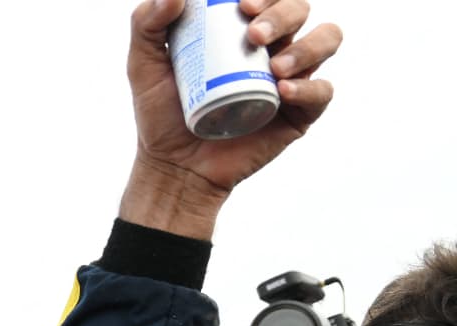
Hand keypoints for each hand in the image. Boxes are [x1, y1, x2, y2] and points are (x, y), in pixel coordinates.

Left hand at [120, 0, 341, 238]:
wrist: (173, 165)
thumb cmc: (161, 113)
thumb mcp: (144, 66)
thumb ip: (146, 24)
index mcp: (244, 28)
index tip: (242, 4)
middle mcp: (273, 46)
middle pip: (299, 9)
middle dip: (283, 14)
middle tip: (254, 35)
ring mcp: (291, 77)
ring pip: (326, 39)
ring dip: (306, 46)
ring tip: (275, 67)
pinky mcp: (299, 112)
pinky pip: (322, 91)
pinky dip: (309, 86)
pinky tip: (284, 89)